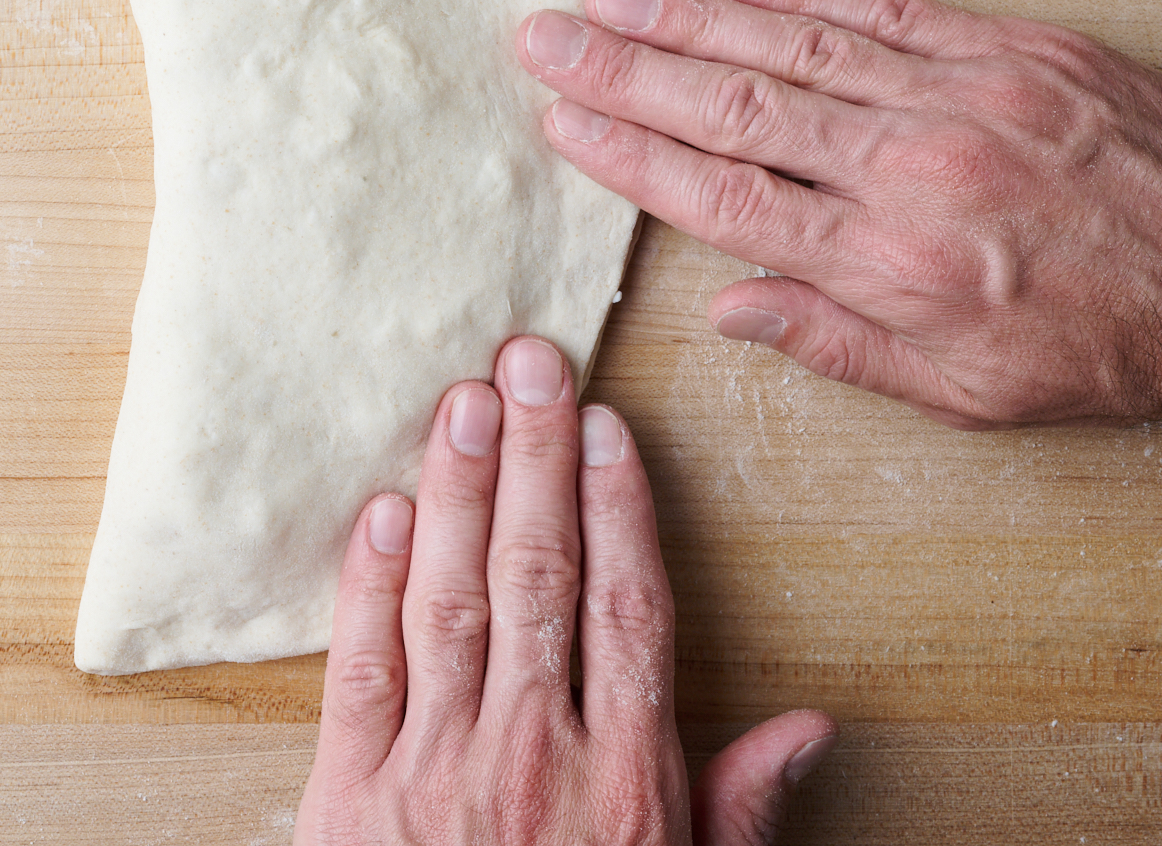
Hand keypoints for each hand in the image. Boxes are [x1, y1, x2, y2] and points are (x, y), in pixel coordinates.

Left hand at [296, 336, 835, 844]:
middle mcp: (534, 754)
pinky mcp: (351, 797)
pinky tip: (382, 510)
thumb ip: (738, 809)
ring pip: (454, 600)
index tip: (604, 427)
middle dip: (535, 460)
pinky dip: (371, 585)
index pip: (627, 608)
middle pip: (541, 576)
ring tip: (462, 402)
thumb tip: (811, 727)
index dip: (618, 508)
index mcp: (624, 779)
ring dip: (460, 492)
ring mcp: (437, 770)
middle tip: (526, 361)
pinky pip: (362, 671)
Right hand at [516, 0, 1161, 457]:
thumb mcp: (962, 393)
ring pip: (797, 46)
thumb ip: (835, 340)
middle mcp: (914, 168)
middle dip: (626, 68)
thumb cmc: (1107, 350)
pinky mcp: (1019, 50)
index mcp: (891, 262)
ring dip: (688, 16)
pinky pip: (889, 9)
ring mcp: (966, 96)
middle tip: (543, 36)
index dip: (630, 154)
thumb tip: (729, 305)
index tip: (562, 122)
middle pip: (736, 106)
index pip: (722, 198)